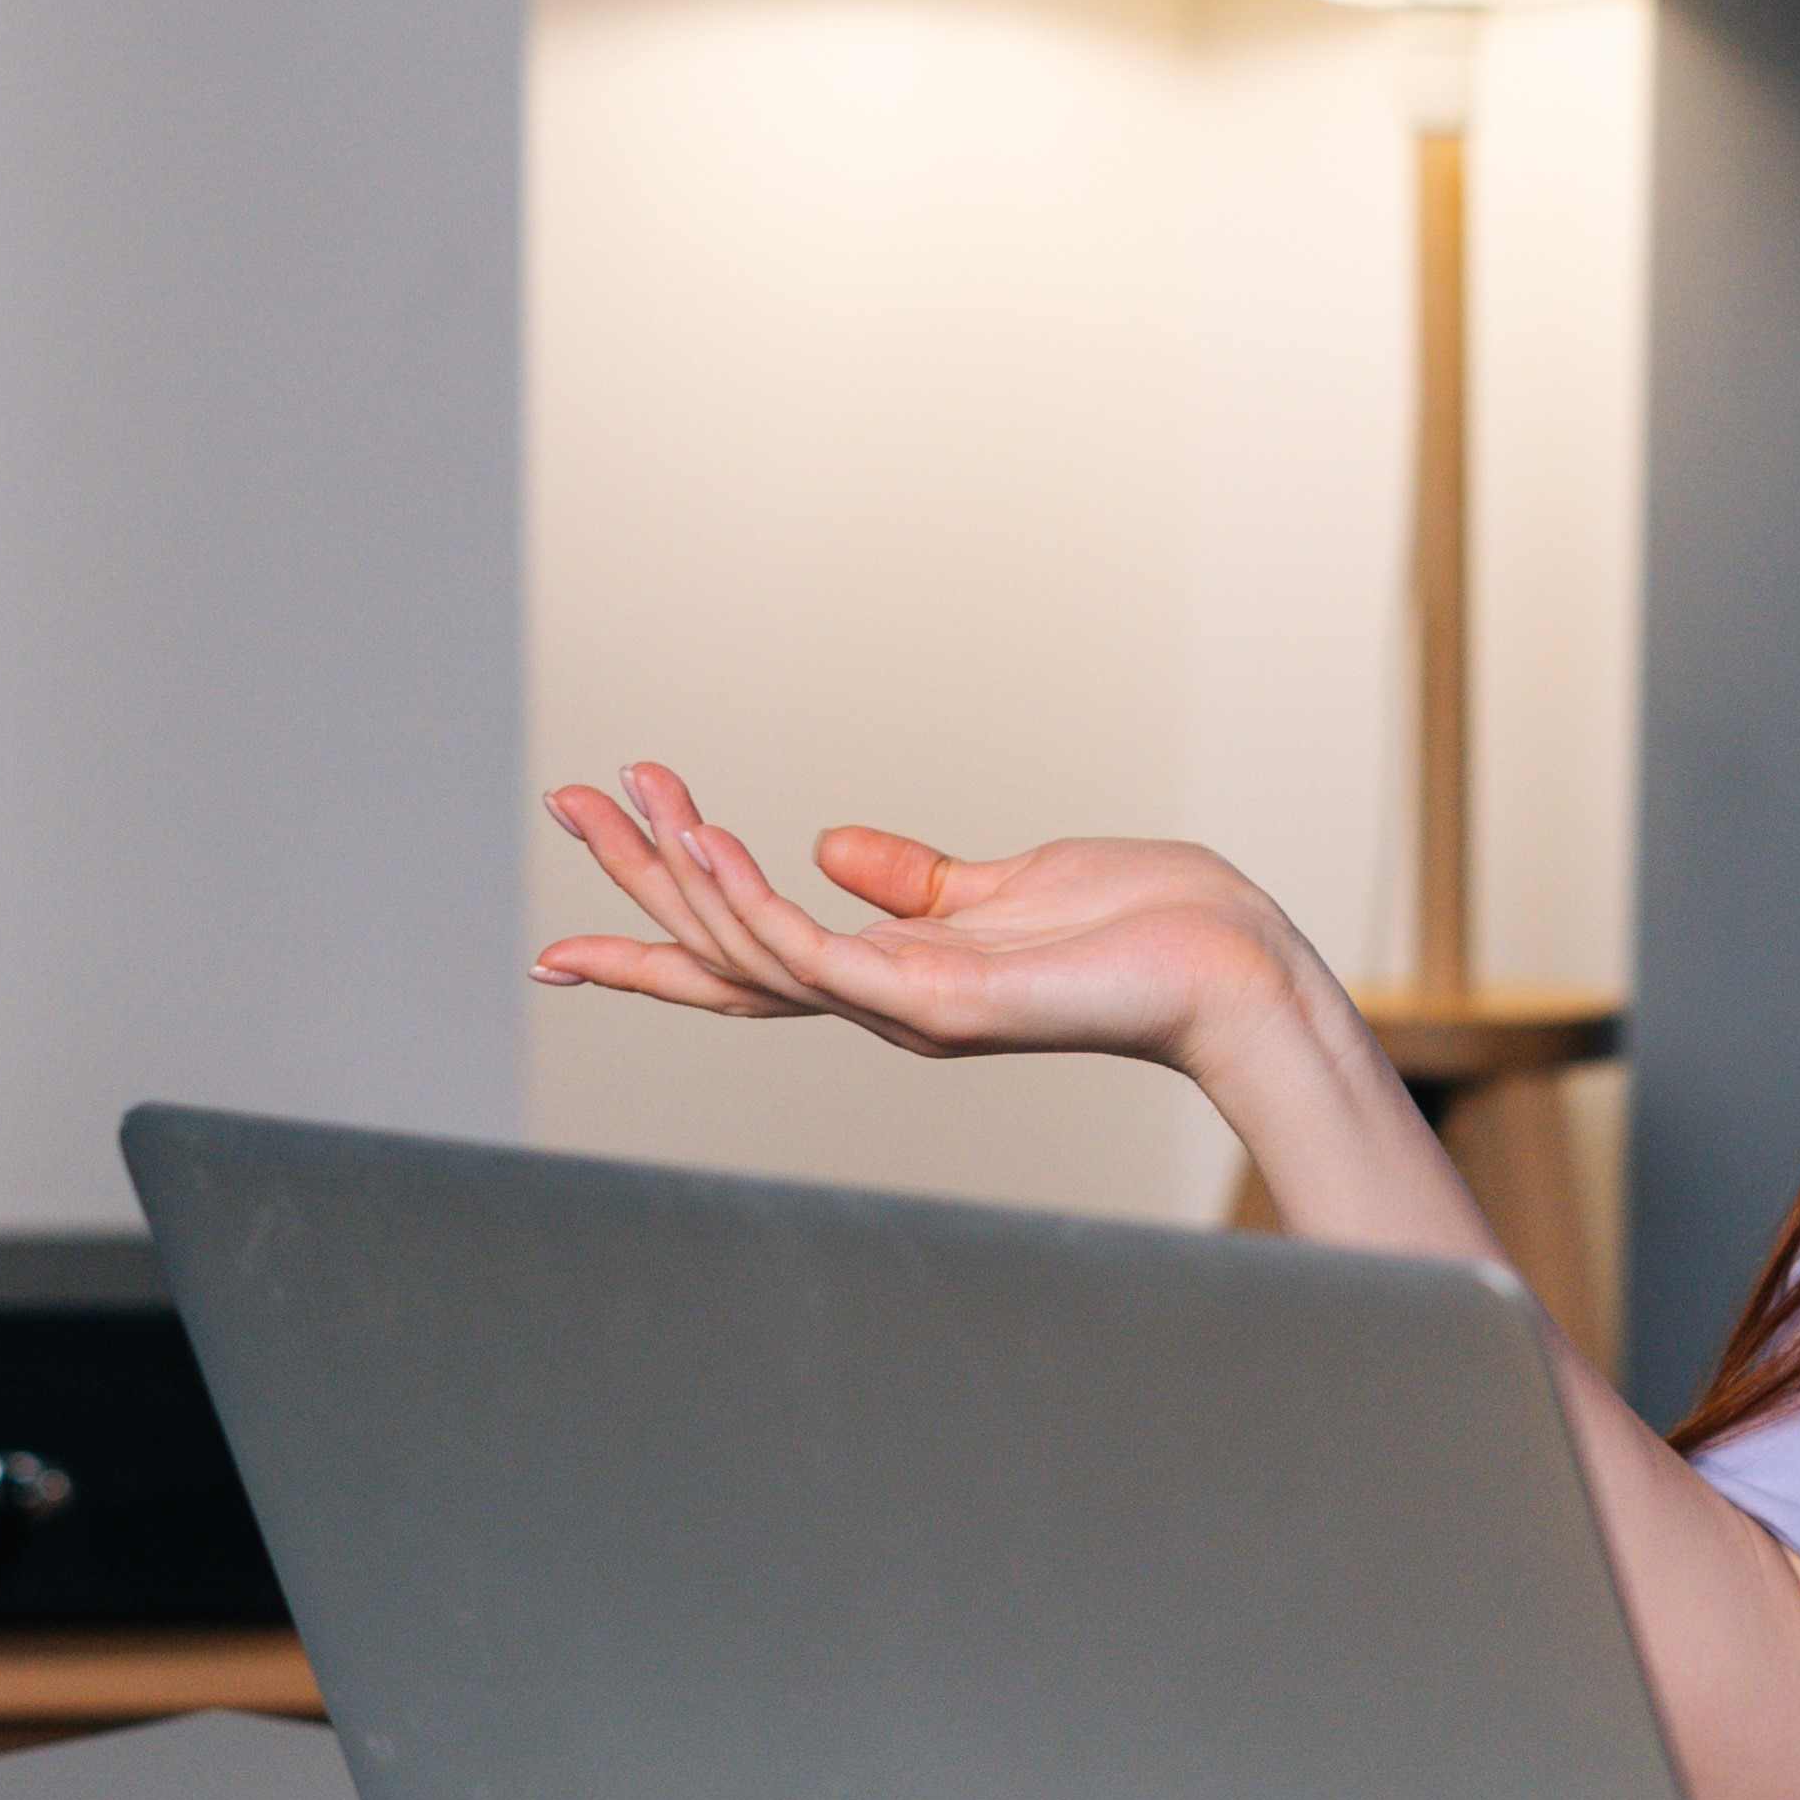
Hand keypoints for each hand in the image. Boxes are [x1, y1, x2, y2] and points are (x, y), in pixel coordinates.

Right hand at [535, 763, 1316, 1073]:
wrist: (1236, 969)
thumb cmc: (1149, 930)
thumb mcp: (1012, 886)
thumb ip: (919, 880)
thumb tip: (830, 847)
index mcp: (895, 977)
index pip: (749, 961)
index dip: (659, 938)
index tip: (564, 930)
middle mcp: (884, 1004)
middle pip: (722, 954)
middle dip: (636, 883)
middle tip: (563, 799)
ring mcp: (904, 1010)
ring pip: (749, 948)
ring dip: (678, 866)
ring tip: (626, 789)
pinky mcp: (936, 1001)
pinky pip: (815, 954)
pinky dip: (751, 900)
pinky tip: (705, 841)